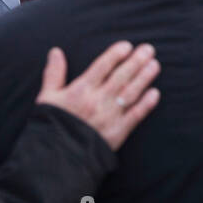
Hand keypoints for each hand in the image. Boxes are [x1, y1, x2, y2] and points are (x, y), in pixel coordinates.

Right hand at [35, 43, 160, 151]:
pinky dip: (146, 104)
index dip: (115, 54)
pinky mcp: (117, 132)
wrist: (57, 157)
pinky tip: (155, 93)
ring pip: (130, 93)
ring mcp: (109, 116)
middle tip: (149, 49)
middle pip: (121, 76)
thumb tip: (55, 51)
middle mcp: (97, 100)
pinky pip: (135, 116)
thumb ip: (54, 73)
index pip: (102, 67)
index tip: (127, 46)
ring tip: (154, 65)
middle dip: (136, 61)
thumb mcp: (48, 97)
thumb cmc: (51, 125)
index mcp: (81, 90)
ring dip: (144, 78)